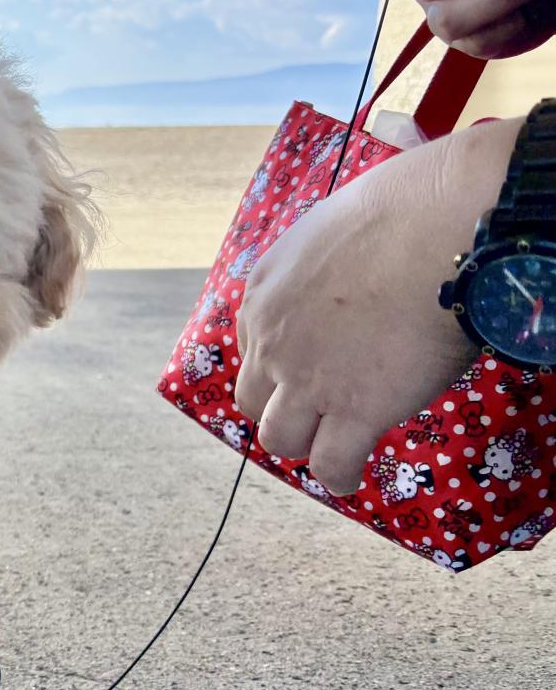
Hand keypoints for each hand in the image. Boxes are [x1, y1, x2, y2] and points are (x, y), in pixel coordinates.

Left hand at [234, 119, 520, 494]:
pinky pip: (331, 463)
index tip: (301, 372)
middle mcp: (272, 343)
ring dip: (302, 444)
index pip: (252, 349)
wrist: (436, 227)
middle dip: (279, 407)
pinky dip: (339, 475)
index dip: (278, 366)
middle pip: (253, 399)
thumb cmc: (400, 212)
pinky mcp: (354, 411)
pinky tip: (350, 477)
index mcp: (263, 296)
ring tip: (328, 449)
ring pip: (280, 438)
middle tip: (312, 412)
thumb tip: (347, 279)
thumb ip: (322, 269)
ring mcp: (308, 381)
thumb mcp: (328, 233)